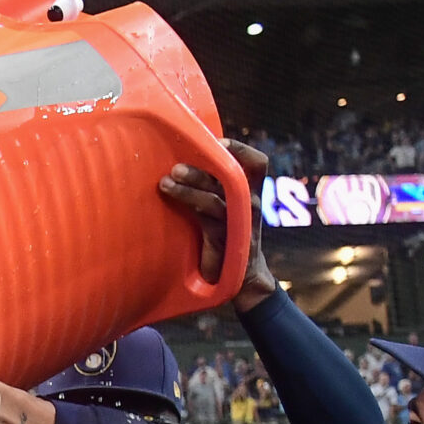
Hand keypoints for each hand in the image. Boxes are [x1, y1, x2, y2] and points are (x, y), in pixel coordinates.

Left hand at [159, 140, 275, 312]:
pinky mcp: (227, 239)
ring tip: (166, 181)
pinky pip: (209, 218)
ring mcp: (239, 222)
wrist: (237, 282)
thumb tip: (178, 167)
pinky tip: (171, 196)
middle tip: (176, 166)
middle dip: (203, 167)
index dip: (242, 150)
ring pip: (216, 197)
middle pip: (231, 175)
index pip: (257, 165)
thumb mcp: (220, 212)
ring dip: (190, 186)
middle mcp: (249, 204)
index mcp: (250, 194)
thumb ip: (209, 191)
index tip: (218, 141)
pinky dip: (190, 203)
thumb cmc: (223, 241)